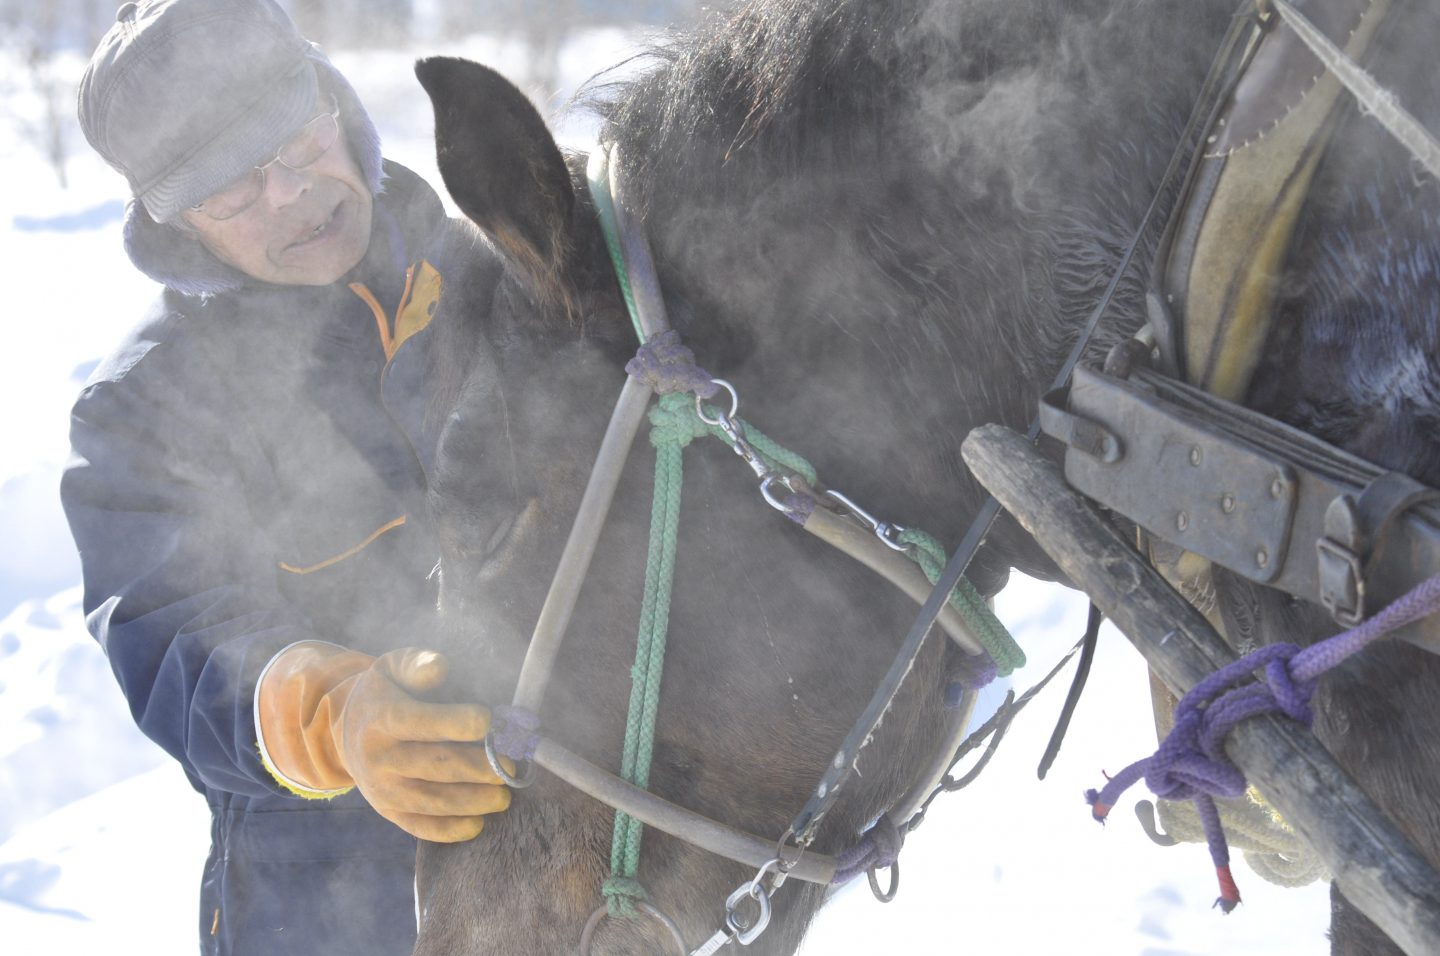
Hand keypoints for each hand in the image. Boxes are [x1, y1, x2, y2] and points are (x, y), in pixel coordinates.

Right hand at [258, 644, 510, 841]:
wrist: (344, 731)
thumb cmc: (384, 693)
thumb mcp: (392, 667)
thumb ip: (416, 664)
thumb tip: (440, 669)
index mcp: (382, 718)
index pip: (421, 722)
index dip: (457, 723)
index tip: (490, 721)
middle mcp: (378, 757)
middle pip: (434, 766)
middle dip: (478, 768)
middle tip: (511, 767)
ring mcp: (381, 789)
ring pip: (432, 801)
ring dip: (472, 802)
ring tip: (504, 797)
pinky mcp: (387, 811)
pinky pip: (419, 826)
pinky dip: (449, 830)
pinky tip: (478, 824)